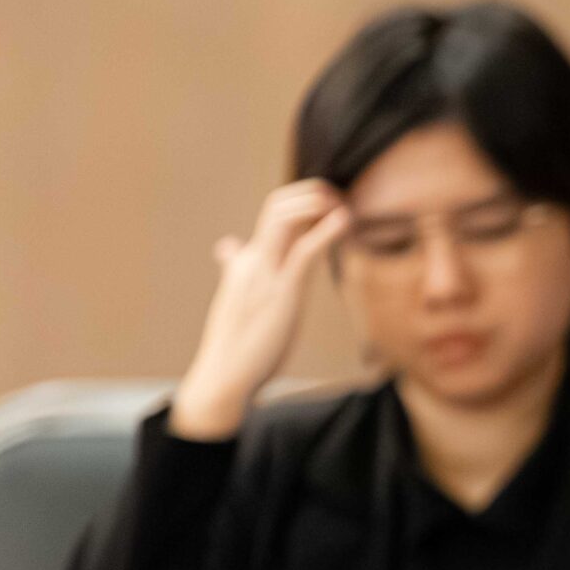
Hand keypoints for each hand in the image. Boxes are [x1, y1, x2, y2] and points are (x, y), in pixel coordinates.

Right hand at [168, 180, 351, 439]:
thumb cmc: (237, 343)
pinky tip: (346, 221)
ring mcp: (265, 273)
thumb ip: (235, 268)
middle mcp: (254, 259)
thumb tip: (227, 247)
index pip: (271, 214)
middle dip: (310, 193)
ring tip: (342, 203)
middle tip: (339, 197)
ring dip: (316, 202)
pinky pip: (303, 251)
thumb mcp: (239, 298)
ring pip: (284, 217)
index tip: (330, 205)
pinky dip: (326, 231)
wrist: (224, 375)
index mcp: (247, 261)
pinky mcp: (280, 291)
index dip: (301, 201)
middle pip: (277, 205)